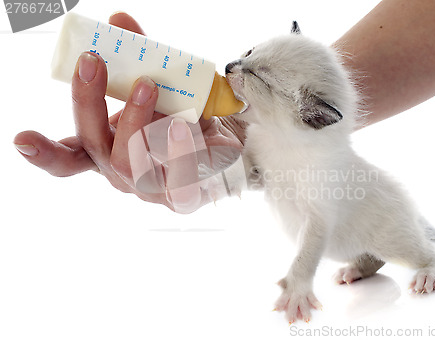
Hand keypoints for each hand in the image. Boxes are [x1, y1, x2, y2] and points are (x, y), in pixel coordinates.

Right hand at [13, 12, 245, 212]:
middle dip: (89, 102)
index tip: (21, 138)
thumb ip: (139, 59)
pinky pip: (178, 179)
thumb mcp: (158, 86)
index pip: (67, 159)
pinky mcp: (183, 196)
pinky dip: (178, 151)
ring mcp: (150, 188)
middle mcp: (121, 173)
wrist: (226, 142)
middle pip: (96, 146)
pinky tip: (182, 126)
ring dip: (135, 120)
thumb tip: (120, 21)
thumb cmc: (183, 117)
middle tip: (95, 62)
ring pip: (131, 163)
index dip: (44, 152)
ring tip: (148, 85)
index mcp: (106, 151)